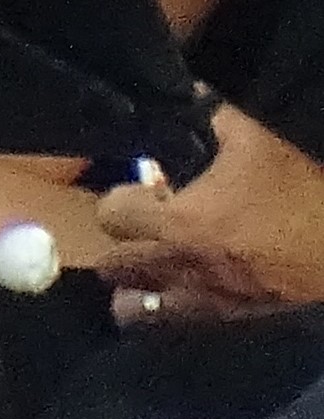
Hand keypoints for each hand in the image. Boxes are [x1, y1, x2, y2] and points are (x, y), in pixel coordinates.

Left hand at [103, 108, 323, 325]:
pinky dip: (184, 307)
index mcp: (183, 223)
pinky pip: (201, 318)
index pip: (115, 216)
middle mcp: (193, 267)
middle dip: (116, 250)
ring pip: (155, 311)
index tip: (136, 187)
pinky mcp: (254, 313)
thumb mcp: (254, 133)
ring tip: (132, 288)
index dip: (118, 198)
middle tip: (126, 232)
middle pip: (123, 269)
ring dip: (139, 295)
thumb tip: (197, 100)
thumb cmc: (305, 180)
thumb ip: (214, 117)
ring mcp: (223, 297)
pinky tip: (188, 294)